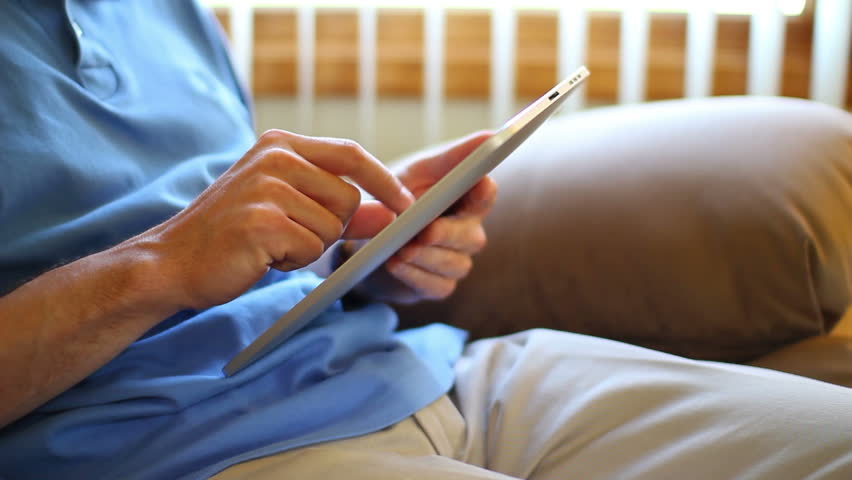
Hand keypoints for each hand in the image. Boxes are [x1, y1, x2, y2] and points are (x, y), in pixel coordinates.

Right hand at [142, 130, 413, 310]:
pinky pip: (311, 249)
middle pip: (349, 197)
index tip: (407, 204)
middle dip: (332, 227)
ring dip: (309, 247)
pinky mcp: (263, 221)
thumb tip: (390, 214)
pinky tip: (262, 256)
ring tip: (270, 244)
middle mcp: (275, 157)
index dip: (385, 181)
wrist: (173, 261)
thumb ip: (338, 207)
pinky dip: (293, 261)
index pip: (352, 154)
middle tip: (290, 235)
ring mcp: (267, 187)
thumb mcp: (287, 208)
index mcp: (280, 144)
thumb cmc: (233, 235)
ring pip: (332, 227)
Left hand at [348, 131, 497, 303]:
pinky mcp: (438, 286)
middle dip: (446, 233)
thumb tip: (491, 135)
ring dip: (425, 256)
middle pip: (471, 236)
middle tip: (424, 231)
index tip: (478, 184)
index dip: (484, 192)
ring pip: (454, 263)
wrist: (362, 239)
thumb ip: (453, 157)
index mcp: (466, 200)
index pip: (486, 195)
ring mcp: (455, 261)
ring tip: (400, 248)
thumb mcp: (418, 172)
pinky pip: (437, 286)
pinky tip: (395, 263)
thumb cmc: (396, 199)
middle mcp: (468, 232)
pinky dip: (415, 275)